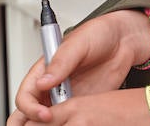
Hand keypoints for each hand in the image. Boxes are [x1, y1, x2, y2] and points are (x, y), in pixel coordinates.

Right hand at [10, 10, 149, 122]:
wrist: (123, 41)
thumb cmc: (98, 34)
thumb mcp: (79, 43)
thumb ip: (61, 62)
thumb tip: (43, 81)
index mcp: (44, 70)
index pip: (26, 95)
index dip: (30, 108)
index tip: (45, 114)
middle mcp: (52, 86)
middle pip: (29, 112)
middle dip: (28, 123)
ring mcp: (67, 98)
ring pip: (48, 121)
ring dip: (50, 125)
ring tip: (64, 124)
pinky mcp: (82, 106)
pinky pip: (70, 121)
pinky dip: (68, 125)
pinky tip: (77, 123)